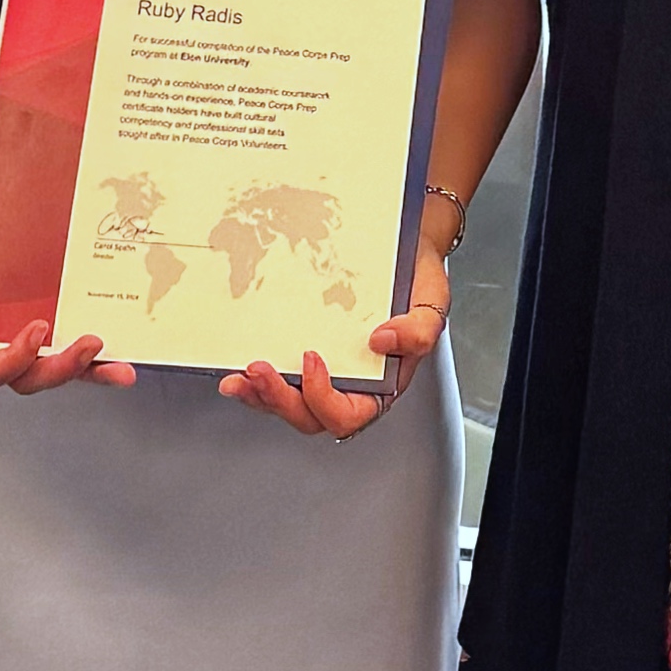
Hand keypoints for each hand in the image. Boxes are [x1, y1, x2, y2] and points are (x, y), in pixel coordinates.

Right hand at [0, 169, 135, 394]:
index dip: (11, 362)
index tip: (37, 328)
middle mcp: (0, 340)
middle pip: (27, 378)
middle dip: (59, 369)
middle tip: (88, 343)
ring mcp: (31, 332)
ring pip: (56, 369)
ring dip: (88, 373)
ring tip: (117, 366)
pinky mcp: (57, 316)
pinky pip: (74, 345)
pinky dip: (98, 361)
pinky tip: (121, 356)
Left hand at [221, 234, 451, 439]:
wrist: (405, 254)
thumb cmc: (418, 284)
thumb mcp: (432, 305)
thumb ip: (418, 331)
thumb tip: (382, 341)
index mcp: (380, 386)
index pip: (348, 415)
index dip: (323, 397)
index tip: (312, 358)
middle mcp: (350, 386)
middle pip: (309, 417)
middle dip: (279, 399)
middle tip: (259, 370)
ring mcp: (325, 374)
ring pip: (287, 404)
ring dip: (259, 396)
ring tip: (238, 378)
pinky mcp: (303, 358)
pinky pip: (279, 381)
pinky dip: (255, 382)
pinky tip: (237, 372)